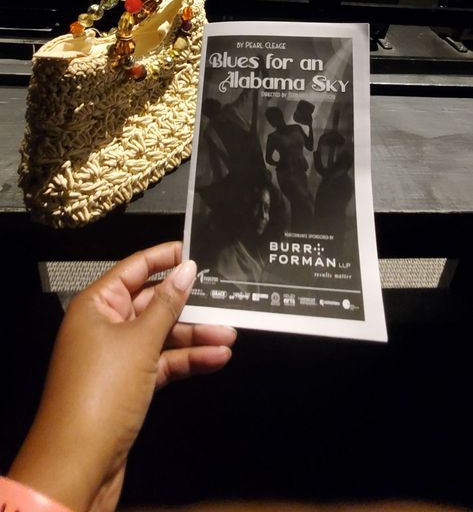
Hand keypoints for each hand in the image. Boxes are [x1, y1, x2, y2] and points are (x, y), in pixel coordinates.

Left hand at [9, 242, 234, 511]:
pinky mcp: (129, 385)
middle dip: (189, 304)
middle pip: (152, 303)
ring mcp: (117, 357)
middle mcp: (104, 326)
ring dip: (195, 335)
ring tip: (229, 334)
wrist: (79, 462)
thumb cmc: (99, 393)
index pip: (133, 269)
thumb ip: (166, 304)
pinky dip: (187, 360)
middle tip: (224, 297)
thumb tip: (186, 269)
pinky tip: (216, 358)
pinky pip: (163, 362)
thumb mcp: (139, 341)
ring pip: (162, 335)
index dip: (163, 257)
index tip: (193, 249)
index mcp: (96, 305)